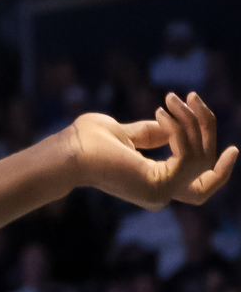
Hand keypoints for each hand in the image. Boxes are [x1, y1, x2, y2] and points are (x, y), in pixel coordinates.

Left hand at [61, 94, 235, 208]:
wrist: (66, 152)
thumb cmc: (85, 143)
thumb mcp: (125, 133)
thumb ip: (152, 133)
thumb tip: (174, 125)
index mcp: (153, 184)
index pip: (199, 187)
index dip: (219, 171)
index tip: (233, 148)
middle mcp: (160, 194)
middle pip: (206, 168)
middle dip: (206, 129)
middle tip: (192, 98)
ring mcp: (161, 194)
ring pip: (201, 156)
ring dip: (192, 121)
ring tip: (171, 99)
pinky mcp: (160, 186)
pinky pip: (189, 154)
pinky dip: (181, 129)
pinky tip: (161, 111)